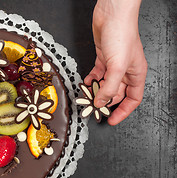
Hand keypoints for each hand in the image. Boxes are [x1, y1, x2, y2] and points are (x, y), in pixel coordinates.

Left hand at [85, 0, 147, 124]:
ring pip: (104, 84)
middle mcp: (125, 71)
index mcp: (136, 74)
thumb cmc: (122, 34)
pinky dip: (91, 80)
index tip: (111, 120)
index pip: (132, 99)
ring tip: (86, 96)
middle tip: (93, 108)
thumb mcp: (117, 66)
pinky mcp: (103, 57)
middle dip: (104, 102)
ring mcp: (114, 64)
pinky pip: (97, 74)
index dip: (123, 111)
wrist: (112, 14)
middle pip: (116, 93)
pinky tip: (85, 83)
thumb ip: (109, 87)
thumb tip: (101, 102)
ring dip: (95, 91)